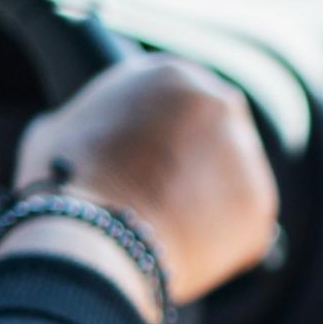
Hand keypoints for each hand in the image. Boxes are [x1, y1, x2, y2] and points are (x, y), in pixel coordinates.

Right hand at [14, 55, 277, 302]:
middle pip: (217, 133)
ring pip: (234, 179)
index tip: (159, 155)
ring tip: (170, 227)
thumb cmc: (66, 182)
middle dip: (200, 161)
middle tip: (170, 193)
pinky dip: (223, 239)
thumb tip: (94, 133)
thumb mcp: (62, 128)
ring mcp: (247, 154)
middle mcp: (220, 104)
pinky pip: (245, 222)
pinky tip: (187, 248)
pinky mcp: (260, 204)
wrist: (95, 237)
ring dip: (213, 200)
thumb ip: (97, 120)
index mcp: (172, 75)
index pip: (181, 98)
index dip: (169, 131)